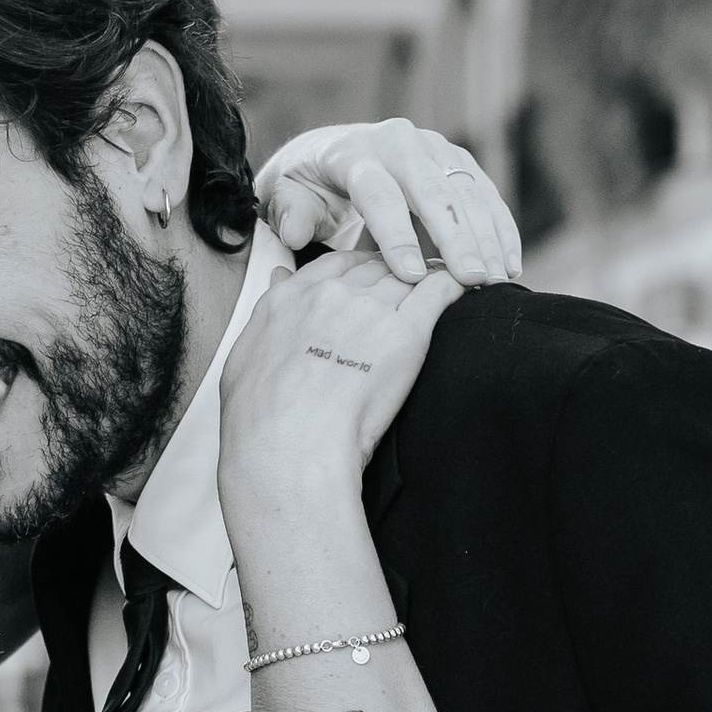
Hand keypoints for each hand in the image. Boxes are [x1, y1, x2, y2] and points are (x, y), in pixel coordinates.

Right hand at [220, 247, 458, 506]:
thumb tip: (277, 280)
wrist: (290, 446)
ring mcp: (368, 310)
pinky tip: (465, 286)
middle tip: (413, 285)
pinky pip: (437, 292)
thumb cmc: (262, 422)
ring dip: (425, 279)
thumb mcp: (246, 359)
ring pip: (407, 275)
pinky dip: (453, 285)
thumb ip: (268, 314)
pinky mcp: (405, 333)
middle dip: (395, 272)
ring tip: (446, 282)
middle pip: (374, 266)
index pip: (335, 265)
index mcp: (290, 299)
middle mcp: (330, 295)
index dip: (359, 269)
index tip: (372, 279)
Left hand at [257, 120, 522, 287]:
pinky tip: (510, 264)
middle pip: (434, 190)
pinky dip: (500, 229)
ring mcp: (434, 148)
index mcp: (355, 151)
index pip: (380, 192)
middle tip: (472, 278)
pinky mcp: (457, 162)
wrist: (331, 153)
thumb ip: (290, 213)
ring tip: (496, 279)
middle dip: (456, 237)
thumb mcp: (287, 196)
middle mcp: (400, 142)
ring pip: (467, 191)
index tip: (411, 277)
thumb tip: (296, 233)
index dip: (397, 235)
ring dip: (486, 236)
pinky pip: (485, 195)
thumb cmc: (308, 186)